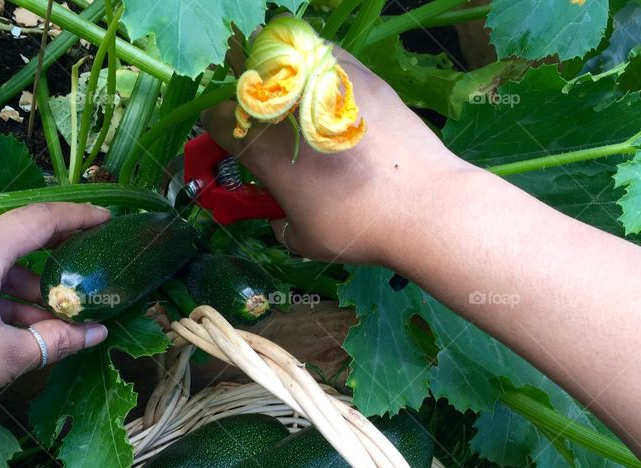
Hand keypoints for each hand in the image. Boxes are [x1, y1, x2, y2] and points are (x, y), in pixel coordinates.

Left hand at [0, 202, 110, 447]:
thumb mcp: (9, 355)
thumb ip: (57, 338)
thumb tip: (96, 333)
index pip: (35, 220)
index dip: (76, 218)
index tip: (107, 221)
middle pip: (10, 241)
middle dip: (52, 258)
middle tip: (88, 268)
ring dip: (25, 289)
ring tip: (59, 317)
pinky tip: (22, 328)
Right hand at [202, 48, 474, 266]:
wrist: (425, 206)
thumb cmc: (359, 228)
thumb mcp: (307, 242)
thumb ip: (282, 227)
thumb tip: (280, 220)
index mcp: (267, 153)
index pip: (218, 121)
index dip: (215, 126)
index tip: (225, 134)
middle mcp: (291, 112)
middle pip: (247, 77)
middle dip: (243, 86)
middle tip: (254, 103)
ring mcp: (329, 87)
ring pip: (287, 54)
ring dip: (279, 64)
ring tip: (287, 83)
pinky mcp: (364, 78)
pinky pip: (329, 56)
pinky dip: (320, 64)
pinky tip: (328, 83)